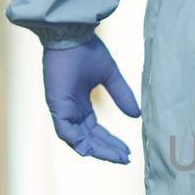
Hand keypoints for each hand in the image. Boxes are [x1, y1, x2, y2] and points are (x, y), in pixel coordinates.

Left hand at [42, 35, 139, 163]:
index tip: (127, 151)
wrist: (71, 36)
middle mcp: (71, 110)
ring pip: (78, 140)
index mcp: (80, 104)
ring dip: (97, 150)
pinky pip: (65, 132)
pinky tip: (92, 149)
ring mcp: (62, 110)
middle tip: (124, 158)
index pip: (96, 130)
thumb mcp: (110, 76)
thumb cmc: (86, 50)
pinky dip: (78, 142)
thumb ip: (122, 95)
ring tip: (116, 156)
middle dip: (107, 150)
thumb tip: (137, 115)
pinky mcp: (56, 106)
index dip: (111, 142)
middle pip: (89, 139)